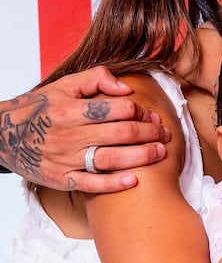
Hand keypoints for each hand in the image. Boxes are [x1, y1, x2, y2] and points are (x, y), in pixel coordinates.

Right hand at [0, 67, 170, 192]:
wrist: (3, 136)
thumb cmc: (40, 108)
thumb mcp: (63, 86)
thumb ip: (96, 78)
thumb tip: (126, 88)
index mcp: (70, 109)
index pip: (117, 109)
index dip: (140, 111)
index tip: (149, 114)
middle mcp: (68, 134)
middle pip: (120, 133)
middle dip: (148, 132)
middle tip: (164, 133)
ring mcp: (64, 159)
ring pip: (111, 158)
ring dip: (141, 156)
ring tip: (159, 152)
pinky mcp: (61, 179)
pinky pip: (91, 184)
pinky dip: (114, 183)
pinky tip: (134, 180)